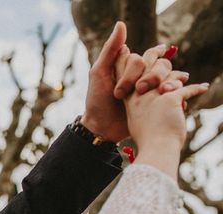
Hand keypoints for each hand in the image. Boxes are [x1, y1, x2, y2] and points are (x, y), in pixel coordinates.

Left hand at [81, 22, 187, 142]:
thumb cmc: (96, 100)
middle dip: (152, 76)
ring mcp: (151, 89)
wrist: (101, 128)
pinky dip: (177, 91)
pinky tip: (173, 96)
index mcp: (129, 66)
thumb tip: (122, 24)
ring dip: (169, 82)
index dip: (136, 69)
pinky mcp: (158, 102)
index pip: (144, 57)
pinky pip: (175, 92)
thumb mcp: (99, 73)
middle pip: (161, 65)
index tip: (123, 85)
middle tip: (139, 90)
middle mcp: (143, 75)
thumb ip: (111, 50)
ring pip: (171, 76)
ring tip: (162, 92)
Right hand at [123, 82, 208, 177]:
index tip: (157, 79)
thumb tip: (151, 106)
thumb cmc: (147, 140)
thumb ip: (142, 110)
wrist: (156, 148)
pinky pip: (187, 89)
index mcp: (131, 101)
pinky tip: (204, 88)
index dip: (148, 77)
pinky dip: (197, 89)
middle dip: (166, 75)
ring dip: (179, 79)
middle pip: (155, 76)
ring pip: (170, 79)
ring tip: (186, 78)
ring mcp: (155, 95)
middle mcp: (141, 95)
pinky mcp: (171, 98)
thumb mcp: (136, 123)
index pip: (139, 81)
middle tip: (178, 77)